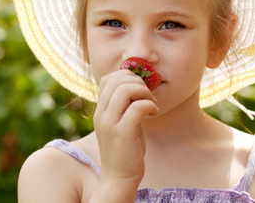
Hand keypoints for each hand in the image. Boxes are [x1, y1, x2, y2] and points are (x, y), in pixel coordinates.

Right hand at [93, 69, 158, 188]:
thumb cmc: (125, 148)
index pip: (107, 79)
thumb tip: (137, 84)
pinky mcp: (122, 133)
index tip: (140, 89)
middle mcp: (101, 114)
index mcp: (99, 110)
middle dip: (138, 83)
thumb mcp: (119, 122)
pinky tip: (154, 113)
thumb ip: (123, 104)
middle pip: (117, 81)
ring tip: (151, 104)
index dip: (127, 77)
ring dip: (144, 92)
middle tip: (148, 96)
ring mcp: (110, 123)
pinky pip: (137, 107)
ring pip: (126, 90)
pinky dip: (149, 105)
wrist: (119, 176)